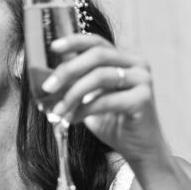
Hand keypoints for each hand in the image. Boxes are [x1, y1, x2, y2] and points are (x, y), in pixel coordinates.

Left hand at [41, 34, 168, 164]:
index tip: (53, 47)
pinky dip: (84, 109)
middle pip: (97, 55)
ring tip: (58, 111)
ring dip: (73, 94)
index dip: (74, 41)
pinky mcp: (143, 99)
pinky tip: (72, 119)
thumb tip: (47, 78)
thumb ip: (76, 84)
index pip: (97, 42)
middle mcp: (136, 64)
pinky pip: (106, 100)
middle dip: (68, 70)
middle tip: (47, 87)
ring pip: (100, 76)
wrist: (138, 148)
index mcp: (124, 59)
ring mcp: (142, 80)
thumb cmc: (112, 122)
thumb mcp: (90, 98)